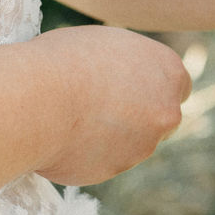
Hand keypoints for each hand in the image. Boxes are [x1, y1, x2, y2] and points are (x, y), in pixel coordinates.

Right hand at [34, 26, 191, 184]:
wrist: (36, 99)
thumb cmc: (63, 60)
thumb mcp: (106, 45)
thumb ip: (128, 66)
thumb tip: (125, 76)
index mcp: (169, 71)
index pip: (178, 86)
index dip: (152, 87)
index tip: (130, 88)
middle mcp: (166, 110)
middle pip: (161, 117)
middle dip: (139, 116)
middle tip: (102, 106)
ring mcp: (144, 145)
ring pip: (132, 142)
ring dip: (111, 135)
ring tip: (70, 116)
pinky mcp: (116, 169)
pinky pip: (103, 160)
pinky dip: (88, 152)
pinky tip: (62, 136)